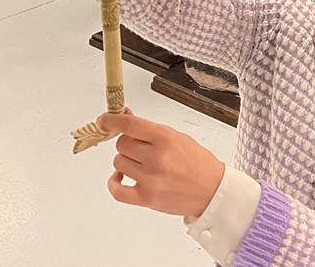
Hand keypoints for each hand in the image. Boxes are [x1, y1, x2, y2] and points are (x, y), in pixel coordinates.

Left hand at [100, 109, 225, 218]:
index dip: (111, 120)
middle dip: (127, 143)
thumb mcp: (176, 137)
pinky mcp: (147, 198)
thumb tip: (125, 117)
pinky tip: (120, 177)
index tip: (103, 120)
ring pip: (118, 162)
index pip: (129, 125)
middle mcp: (156, 158)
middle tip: (138, 147)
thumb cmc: (196, 162)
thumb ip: (149, 129)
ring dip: (124, 161)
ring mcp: (150, 179)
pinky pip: (117, 191)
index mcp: (165, 138)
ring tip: (139, 163)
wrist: (211, 190)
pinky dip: (114, 182)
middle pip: (121, 144)